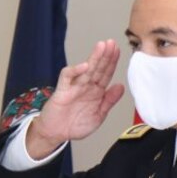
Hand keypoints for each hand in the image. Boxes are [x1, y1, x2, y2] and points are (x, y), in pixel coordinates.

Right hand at [25, 39, 125, 158]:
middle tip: (111, 43)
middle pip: (97, 68)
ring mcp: (74, 87)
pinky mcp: (62, 90)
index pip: (105, 74)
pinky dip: (75, 70)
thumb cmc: (75, 125)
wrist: (55, 134)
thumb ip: (109, 101)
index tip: (118, 50)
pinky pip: (67, 77)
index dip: (112, 62)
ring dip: (94, 58)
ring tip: (102, 46)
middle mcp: (86, 86)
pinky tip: (85, 66)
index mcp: (96, 92)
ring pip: (85, 69)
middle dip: (105, 55)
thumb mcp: (98, 116)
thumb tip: (121, 86)